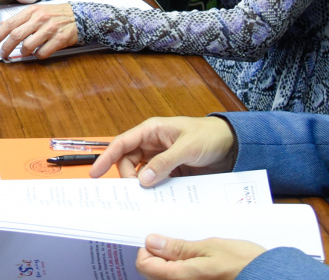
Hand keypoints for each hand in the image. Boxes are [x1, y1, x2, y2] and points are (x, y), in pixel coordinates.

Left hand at [0, 2, 77, 58]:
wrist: (79, 16)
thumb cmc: (56, 14)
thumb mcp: (38, 10)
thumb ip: (22, 18)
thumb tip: (4, 24)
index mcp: (32, 11)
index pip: (10, 23)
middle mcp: (39, 19)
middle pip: (16, 36)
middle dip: (6, 47)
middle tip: (3, 54)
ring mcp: (50, 29)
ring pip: (28, 46)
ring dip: (23, 52)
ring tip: (24, 52)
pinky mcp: (60, 39)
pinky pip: (43, 52)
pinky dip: (38, 56)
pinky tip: (39, 53)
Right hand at [89, 116, 238, 185]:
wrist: (233, 145)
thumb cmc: (210, 136)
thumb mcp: (187, 147)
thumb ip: (165, 163)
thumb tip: (144, 179)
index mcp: (152, 131)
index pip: (122, 143)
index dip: (106, 157)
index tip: (95, 172)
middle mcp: (153, 144)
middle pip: (128, 162)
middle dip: (128, 176)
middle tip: (134, 192)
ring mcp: (161, 158)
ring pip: (141, 173)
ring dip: (141, 184)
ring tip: (145, 196)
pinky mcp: (170, 171)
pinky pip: (155, 181)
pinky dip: (154, 189)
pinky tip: (157, 197)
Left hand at [135, 236, 265, 279]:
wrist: (266, 276)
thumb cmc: (242, 263)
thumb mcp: (209, 247)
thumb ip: (178, 247)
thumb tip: (152, 242)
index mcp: (180, 277)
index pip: (144, 265)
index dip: (147, 249)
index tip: (159, 238)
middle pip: (153, 272)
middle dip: (160, 255)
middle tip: (176, 241)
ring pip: (167, 275)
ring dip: (172, 261)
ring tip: (190, 249)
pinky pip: (181, 278)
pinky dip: (183, 268)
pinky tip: (197, 259)